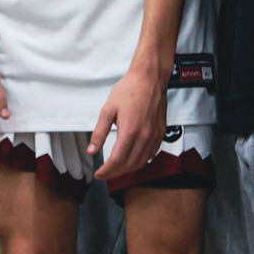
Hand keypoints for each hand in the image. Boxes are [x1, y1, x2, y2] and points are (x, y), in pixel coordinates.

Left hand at [89, 65, 167, 180]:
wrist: (150, 79)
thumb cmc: (129, 90)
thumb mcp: (107, 110)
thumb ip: (99, 132)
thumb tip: (92, 150)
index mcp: (130, 131)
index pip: (117, 160)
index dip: (107, 171)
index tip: (98, 174)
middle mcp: (145, 136)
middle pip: (130, 165)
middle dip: (116, 173)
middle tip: (105, 174)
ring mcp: (155, 136)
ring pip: (142, 162)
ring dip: (128, 169)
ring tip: (116, 169)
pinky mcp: (161, 133)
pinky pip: (152, 154)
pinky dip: (141, 161)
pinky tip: (133, 160)